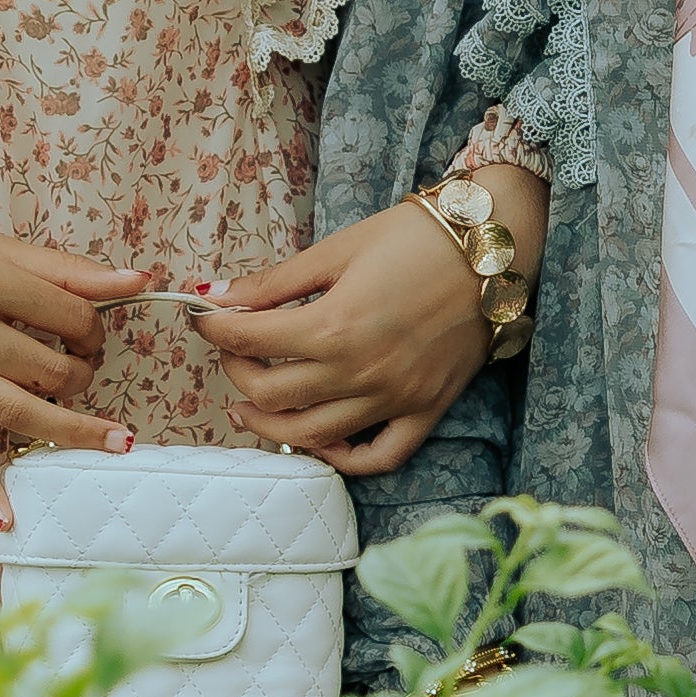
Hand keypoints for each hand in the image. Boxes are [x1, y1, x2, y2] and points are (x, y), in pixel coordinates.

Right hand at [0, 209, 154, 528]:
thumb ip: (62, 268)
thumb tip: (136, 281)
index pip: (67, 315)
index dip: (93, 325)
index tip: (88, 328)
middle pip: (48, 367)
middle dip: (82, 371)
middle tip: (84, 366)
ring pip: (18, 411)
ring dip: (72, 429)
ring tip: (116, 440)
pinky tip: (9, 518)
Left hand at [178, 168, 547, 475]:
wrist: (491, 247)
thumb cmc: (413, 238)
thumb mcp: (336, 249)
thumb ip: (273, 282)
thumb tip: (213, 296)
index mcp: (333, 326)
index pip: (249, 341)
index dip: (213, 328)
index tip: (204, 316)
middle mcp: (360, 372)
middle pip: (269, 396)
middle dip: (237, 371)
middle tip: (235, 349)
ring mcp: (394, 398)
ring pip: (312, 436)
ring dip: (269, 423)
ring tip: (250, 405)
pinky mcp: (425, 410)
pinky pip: (377, 457)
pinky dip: (342, 458)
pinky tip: (319, 440)